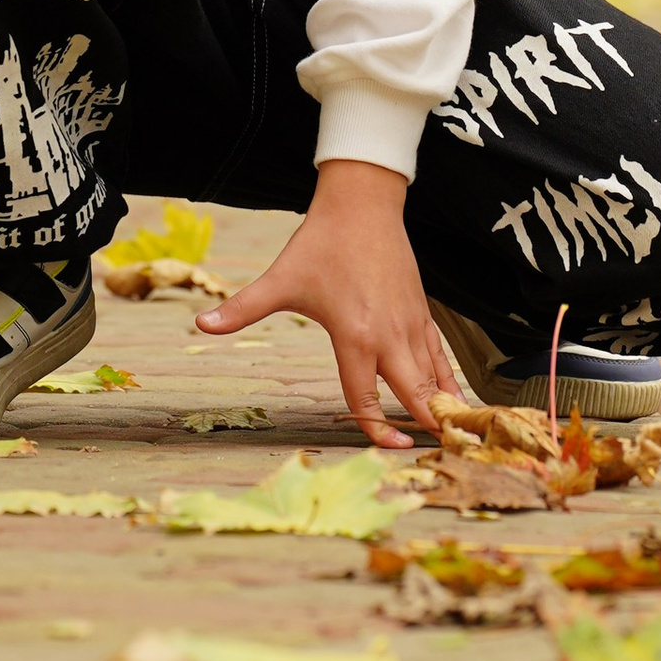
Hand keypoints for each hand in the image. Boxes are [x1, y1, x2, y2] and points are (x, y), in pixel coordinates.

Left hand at [196, 159, 463, 444]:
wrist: (362, 206)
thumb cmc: (321, 244)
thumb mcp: (280, 280)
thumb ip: (242, 309)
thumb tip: (201, 324)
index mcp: (355, 336)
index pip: (366, 396)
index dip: (377, 427)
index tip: (393, 449)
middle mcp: (389, 336)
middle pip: (415, 392)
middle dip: (427, 425)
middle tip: (438, 454)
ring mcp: (410, 324)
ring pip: (435, 376)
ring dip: (444, 407)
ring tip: (456, 438)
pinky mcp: (422, 313)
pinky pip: (441, 355)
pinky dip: (451, 379)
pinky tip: (458, 400)